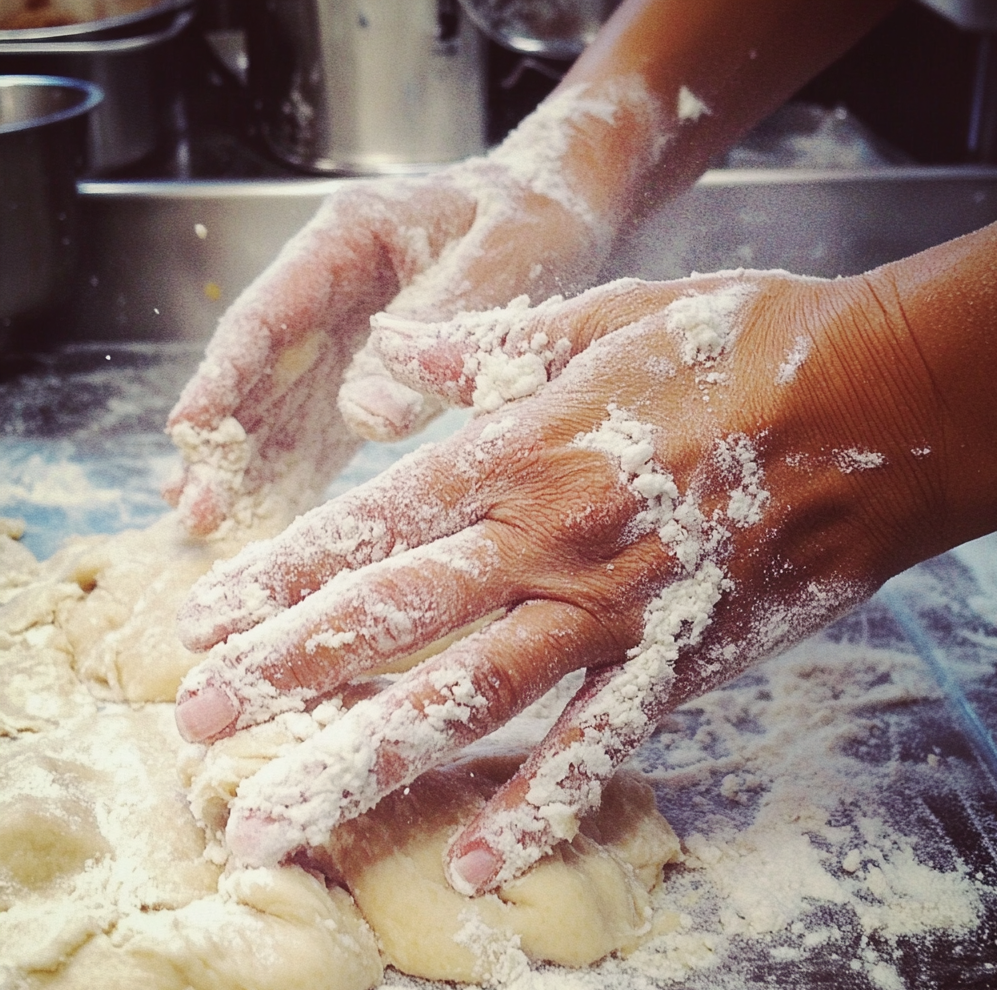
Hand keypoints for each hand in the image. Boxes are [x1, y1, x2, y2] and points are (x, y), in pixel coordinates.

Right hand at [164, 77, 667, 535]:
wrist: (558, 211)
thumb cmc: (533, 219)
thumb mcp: (500, 259)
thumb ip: (439, 328)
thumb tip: (366, 420)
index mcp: (348, 238)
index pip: (269, 312)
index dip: (224, 375)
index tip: (191, 432)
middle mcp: (331, 288)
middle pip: (261, 369)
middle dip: (224, 441)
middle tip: (195, 511)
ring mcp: (346, 334)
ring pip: (280, 403)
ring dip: (247, 464)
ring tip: (206, 524)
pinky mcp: (368, 372)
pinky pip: (322, 423)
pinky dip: (293, 468)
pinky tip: (263, 512)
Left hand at [175, 266, 940, 893]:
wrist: (875, 403)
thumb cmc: (740, 345)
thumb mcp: (603, 312)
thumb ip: (489, 344)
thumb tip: (396, 355)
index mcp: (524, 451)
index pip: (372, 525)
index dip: (280, 575)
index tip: (208, 620)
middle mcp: (548, 543)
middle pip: (392, 620)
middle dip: (285, 671)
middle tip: (196, 721)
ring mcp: (611, 614)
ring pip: (467, 700)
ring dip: (364, 757)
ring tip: (279, 812)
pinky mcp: (678, 662)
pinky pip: (597, 746)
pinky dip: (538, 809)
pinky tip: (476, 864)